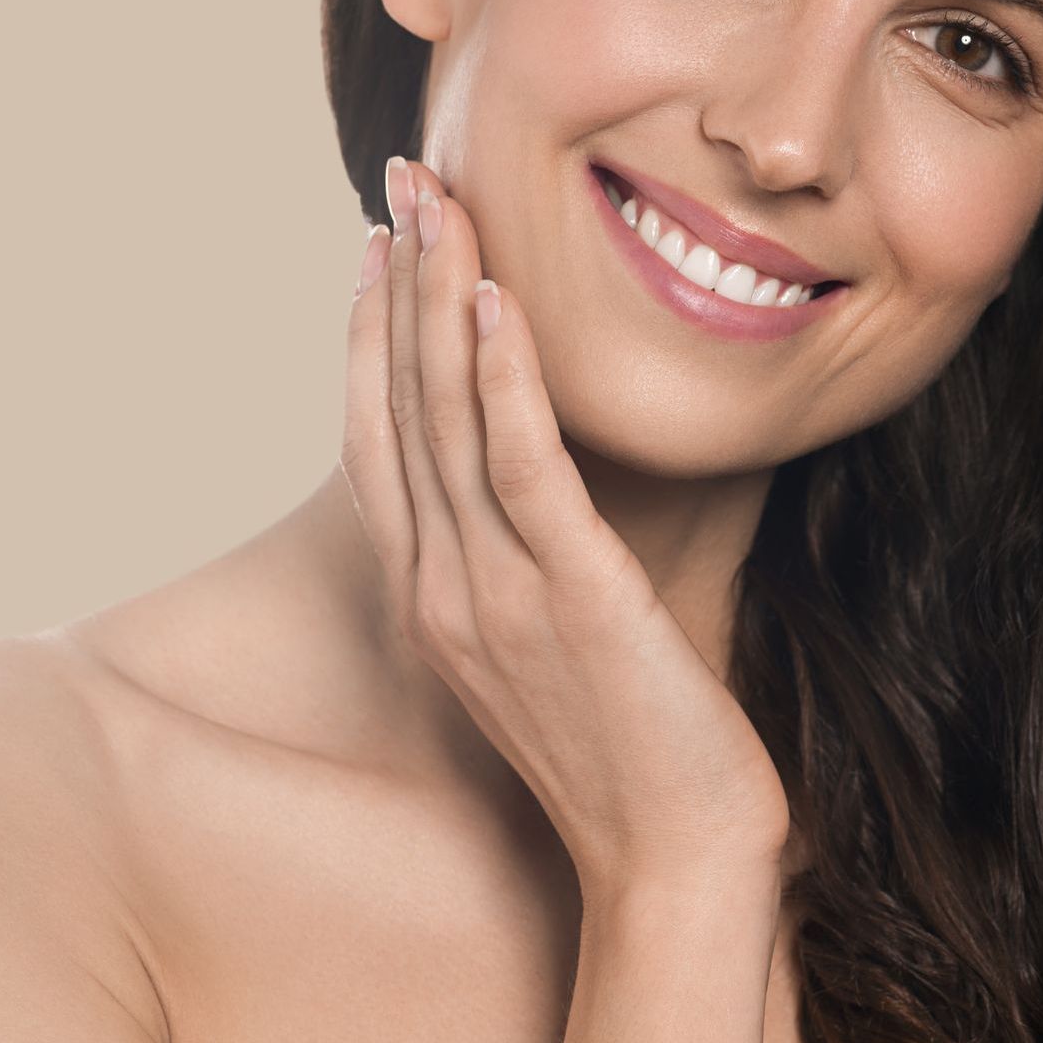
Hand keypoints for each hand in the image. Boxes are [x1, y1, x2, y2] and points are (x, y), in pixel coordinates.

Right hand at [340, 155, 790, 899]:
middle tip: (398, 181)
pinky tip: (498, 305)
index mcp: (432, 597)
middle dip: (397, 284)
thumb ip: (514, 563)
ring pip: (447, 420)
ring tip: (436, 204)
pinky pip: (526, 471)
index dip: (371, 335)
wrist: (671, 860)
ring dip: (438, 301)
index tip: (378, 248)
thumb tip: (525, 489)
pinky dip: (504, 381)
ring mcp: (497, 594)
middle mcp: (443, 587)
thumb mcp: (541, 645)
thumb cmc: (624, 749)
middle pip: (398, 407)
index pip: (380, 439)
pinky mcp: (573, 599)